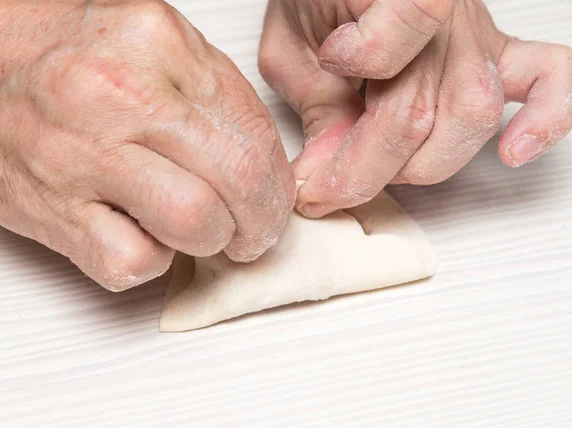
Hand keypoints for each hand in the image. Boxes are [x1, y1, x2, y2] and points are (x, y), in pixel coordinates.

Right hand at [0, 0, 294, 290]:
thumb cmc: (73, 54)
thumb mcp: (158, 48)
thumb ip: (217, 97)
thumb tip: (265, 163)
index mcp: (159, 45)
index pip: (256, 134)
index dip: (278, 184)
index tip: (273, 200)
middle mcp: (121, 96)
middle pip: (238, 179)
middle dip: (262, 222)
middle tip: (256, 232)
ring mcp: (82, 155)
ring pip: (195, 224)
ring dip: (214, 242)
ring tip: (205, 232)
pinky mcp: (51, 209)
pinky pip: (131, 262)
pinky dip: (151, 262)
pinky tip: (143, 234)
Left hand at [259, 0, 571, 217]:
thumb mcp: (290, 50)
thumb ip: (314, 108)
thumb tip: (329, 173)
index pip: (390, 98)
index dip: (349, 152)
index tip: (312, 166)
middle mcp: (444, 13)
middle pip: (424, 119)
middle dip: (371, 172)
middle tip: (328, 187)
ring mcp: (475, 32)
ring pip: (472, 118)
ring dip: (423, 164)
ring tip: (381, 167)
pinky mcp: (495, 47)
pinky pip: (550, 75)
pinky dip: (546, 118)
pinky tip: (514, 151)